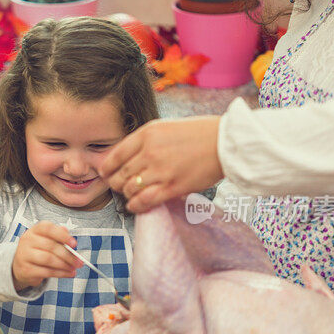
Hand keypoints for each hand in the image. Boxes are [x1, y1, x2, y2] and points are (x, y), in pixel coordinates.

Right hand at [12, 221, 81, 291]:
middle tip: (79, 262)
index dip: (62, 235)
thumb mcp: (47, 240)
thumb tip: (69, 236)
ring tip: (74, 268)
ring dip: (65, 265)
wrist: (20, 266)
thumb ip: (58, 236)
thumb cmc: (37, 251)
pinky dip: (60, 273)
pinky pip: (46, 272)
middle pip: (51, 246)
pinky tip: (68, 273)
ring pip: (49, 259)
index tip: (74, 244)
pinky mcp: (26, 269)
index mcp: (34, 230)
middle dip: (68, 255)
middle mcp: (27, 240)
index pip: (48, 228)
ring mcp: (24, 255)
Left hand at [99, 116, 223, 212]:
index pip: (115, 155)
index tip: (106, 173)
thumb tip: (127, 157)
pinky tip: (136, 206)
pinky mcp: (172, 187)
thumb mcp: (166, 127)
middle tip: (119, 186)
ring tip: (131, 195)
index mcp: (147, 134)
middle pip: (120, 175)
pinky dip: (136, 206)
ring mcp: (160, 170)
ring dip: (127, 195)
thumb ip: (145, 141)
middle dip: (116, 184)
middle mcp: (150, 152)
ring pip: (129, 189)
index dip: (107, 168)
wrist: (226, 143)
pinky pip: (144, 201)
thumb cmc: (199, 134)